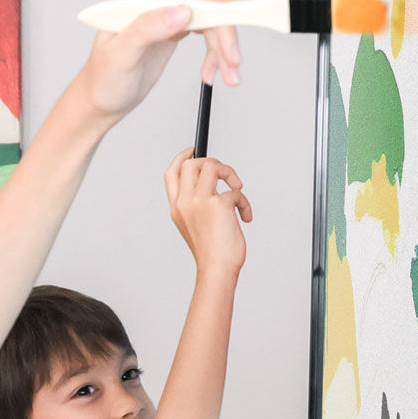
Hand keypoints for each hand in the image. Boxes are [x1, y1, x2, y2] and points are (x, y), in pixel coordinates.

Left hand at [74, 0, 242, 121]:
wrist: (101, 102)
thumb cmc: (103, 80)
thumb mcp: (120, 57)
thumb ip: (147, 30)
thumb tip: (182, 11)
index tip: (224, 1)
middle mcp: (150, 1)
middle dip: (220, 26)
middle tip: (232, 55)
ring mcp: (164, 15)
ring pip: (207, 16)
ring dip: (222, 44)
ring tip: (229, 73)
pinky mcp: (175, 30)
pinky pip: (206, 32)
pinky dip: (215, 52)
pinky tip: (213, 71)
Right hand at [164, 147, 251, 272]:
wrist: (217, 268)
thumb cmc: (211, 250)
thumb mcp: (194, 224)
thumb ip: (197, 203)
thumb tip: (214, 184)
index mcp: (176, 207)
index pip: (172, 173)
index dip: (182, 157)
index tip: (193, 150)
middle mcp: (184, 202)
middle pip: (191, 163)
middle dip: (212, 163)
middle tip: (225, 176)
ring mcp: (199, 202)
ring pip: (211, 166)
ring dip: (230, 173)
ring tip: (237, 188)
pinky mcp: (218, 205)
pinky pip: (235, 190)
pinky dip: (244, 202)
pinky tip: (245, 217)